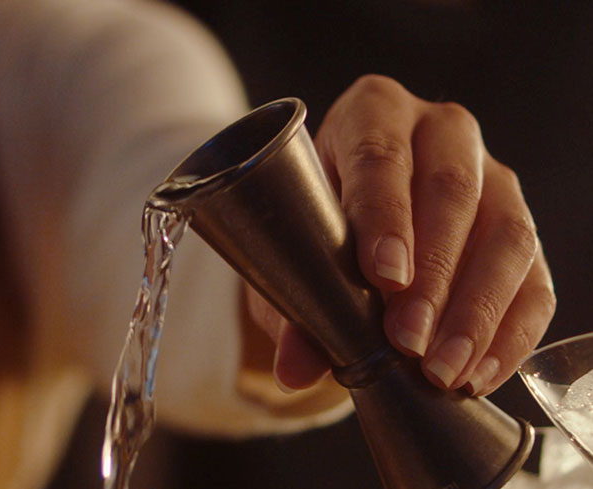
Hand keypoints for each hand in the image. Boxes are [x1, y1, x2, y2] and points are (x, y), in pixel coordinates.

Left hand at [245, 75, 555, 395]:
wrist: (362, 210)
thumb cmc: (321, 216)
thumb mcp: (294, 243)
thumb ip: (293, 300)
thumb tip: (293, 370)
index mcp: (373, 112)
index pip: (381, 154)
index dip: (386, 216)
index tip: (385, 278)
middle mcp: (442, 133)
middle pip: (453, 192)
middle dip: (433, 275)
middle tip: (407, 341)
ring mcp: (491, 177)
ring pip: (507, 235)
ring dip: (477, 311)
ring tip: (443, 369)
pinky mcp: (517, 227)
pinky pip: (534, 278)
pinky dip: (511, 331)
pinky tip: (479, 371)